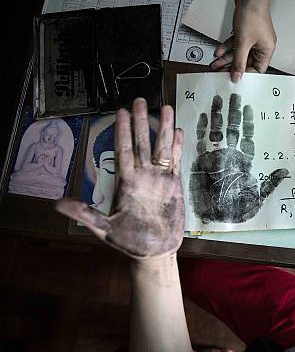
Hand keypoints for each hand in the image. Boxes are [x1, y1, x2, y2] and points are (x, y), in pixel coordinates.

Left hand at [56, 99, 184, 259]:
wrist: (153, 252)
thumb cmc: (128, 242)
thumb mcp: (103, 229)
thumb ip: (85, 214)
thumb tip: (58, 204)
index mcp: (126, 182)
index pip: (124, 150)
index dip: (122, 131)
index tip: (120, 112)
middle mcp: (143, 176)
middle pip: (142, 143)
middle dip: (141, 121)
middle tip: (141, 100)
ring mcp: (159, 179)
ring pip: (161, 148)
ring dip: (164, 129)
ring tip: (166, 108)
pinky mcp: (174, 185)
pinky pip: (175, 162)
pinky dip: (178, 147)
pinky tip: (179, 131)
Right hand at [189, 93, 287, 222]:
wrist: (215, 218)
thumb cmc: (236, 211)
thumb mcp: (258, 197)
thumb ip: (270, 183)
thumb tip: (285, 171)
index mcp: (243, 162)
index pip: (246, 137)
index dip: (248, 123)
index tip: (249, 107)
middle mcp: (229, 156)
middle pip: (231, 129)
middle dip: (233, 112)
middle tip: (234, 95)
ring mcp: (214, 157)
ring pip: (216, 131)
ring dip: (217, 115)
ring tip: (218, 98)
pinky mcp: (200, 162)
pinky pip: (200, 142)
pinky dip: (200, 129)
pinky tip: (202, 115)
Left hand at [209, 1, 275, 82]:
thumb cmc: (253, 15)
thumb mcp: (243, 43)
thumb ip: (239, 61)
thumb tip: (237, 76)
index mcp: (266, 50)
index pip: (257, 69)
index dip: (246, 75)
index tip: (234, 79)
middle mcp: (261, 45)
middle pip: (246, 62)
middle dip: (232, 66)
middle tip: (221, 73)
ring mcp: (253, 38)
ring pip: (239, 53)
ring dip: (227, 58)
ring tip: (216, 64)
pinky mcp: (246, 32)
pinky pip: (236, 44)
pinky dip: (227, 47)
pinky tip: (219, 51)